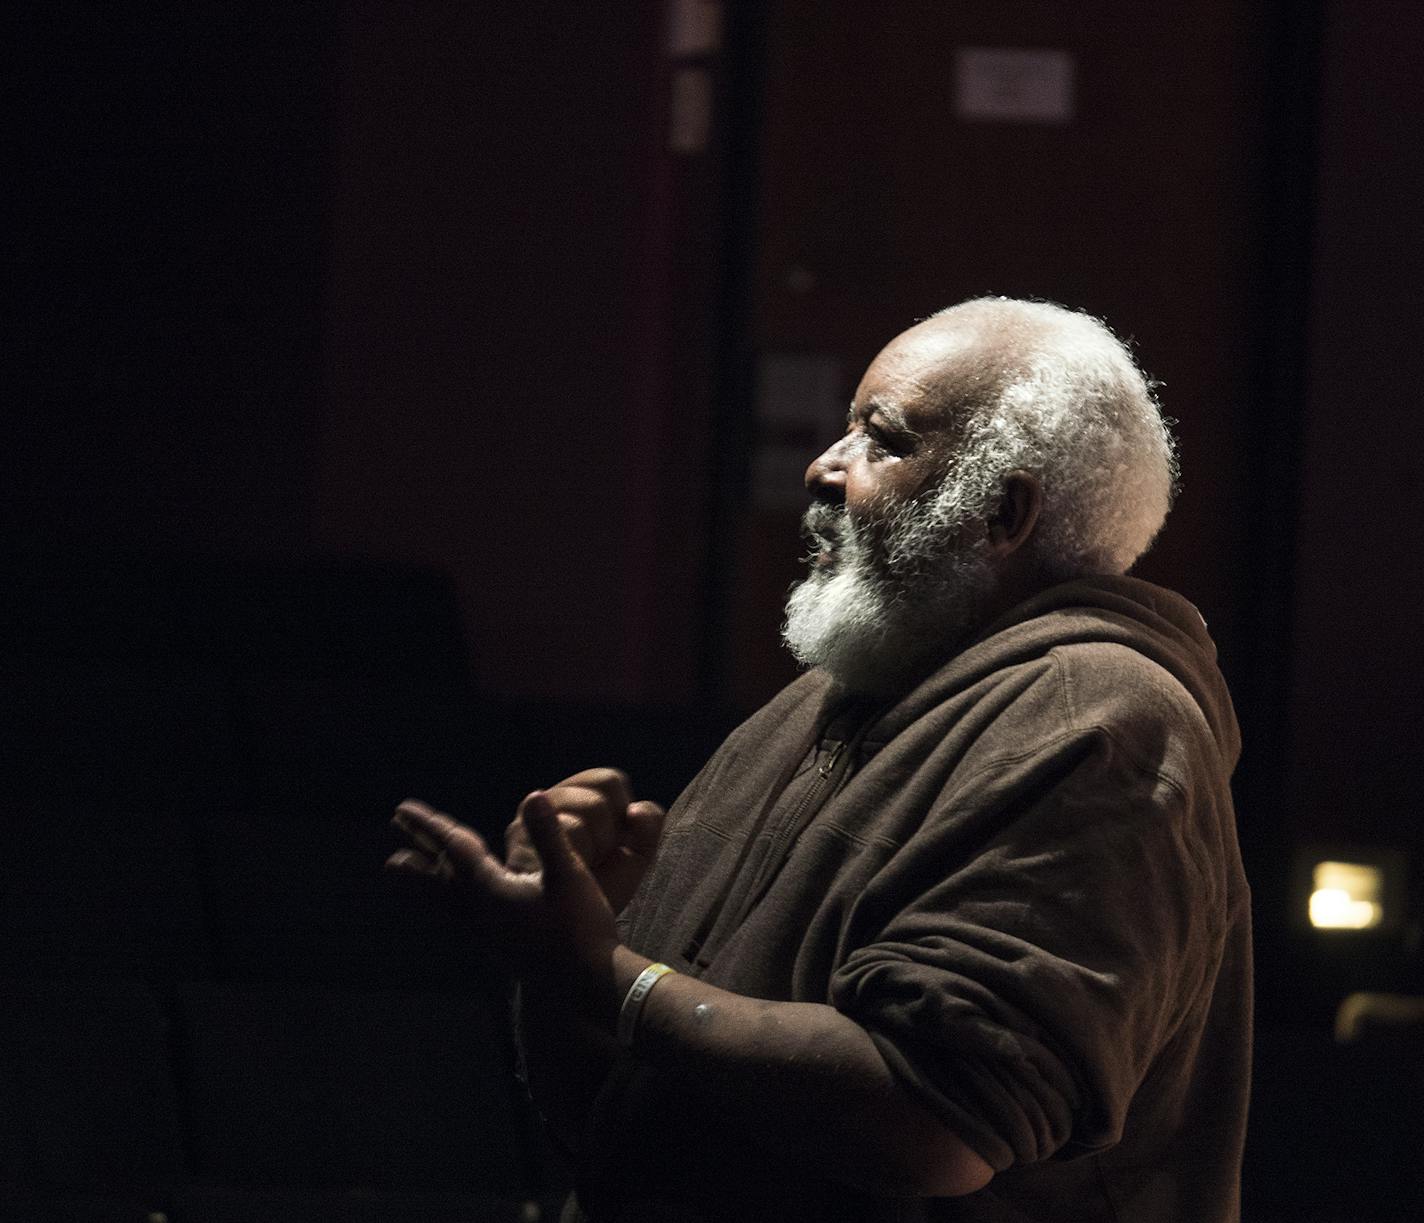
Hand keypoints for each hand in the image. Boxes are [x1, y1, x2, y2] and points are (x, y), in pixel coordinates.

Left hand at [386, 793, 620, 1002]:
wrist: (589, 982)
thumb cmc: (579, 926)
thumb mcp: (568, 875)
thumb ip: (548, 835)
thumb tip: (532, 795)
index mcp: (492, 892)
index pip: (454, 850)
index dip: (429, 827)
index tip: (402, 809)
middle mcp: (479, 915)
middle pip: (438, 881)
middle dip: (415, 860)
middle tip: (391, 847)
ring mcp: (486, 935)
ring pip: (444, 904)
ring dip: (423, 885)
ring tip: (401, 873)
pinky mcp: (498, 949)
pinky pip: (458, 919)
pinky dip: (444, 904)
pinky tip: (454, 907)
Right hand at [504, 768, 664, 913]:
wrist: (575, 935)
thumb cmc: (601, 890)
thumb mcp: (635, 855)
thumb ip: (648, 825)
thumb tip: (635, 811)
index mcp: (573, 797)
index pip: (609, 780)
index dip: (623, 815)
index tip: (613, 846)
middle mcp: (546, 802)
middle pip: (599, 796)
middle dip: (610, 835)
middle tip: (593, 862)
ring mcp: (531, 819)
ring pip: (588, 808)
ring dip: (597, 846)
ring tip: (581, 869)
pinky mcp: (523, 842)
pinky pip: (571, 829)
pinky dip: (582, 852)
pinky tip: (573, 872)